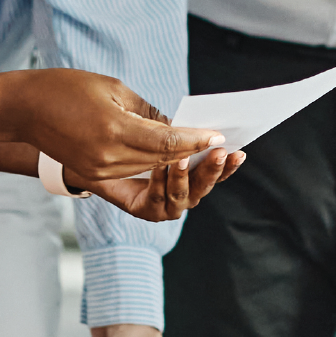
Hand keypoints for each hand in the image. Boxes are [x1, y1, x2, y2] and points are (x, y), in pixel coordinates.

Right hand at [17, 71, 230, 195]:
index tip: (218, 136)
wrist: (22, 107)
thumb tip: (175, 128)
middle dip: (193, 153)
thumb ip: (147, 112)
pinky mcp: (92, 176)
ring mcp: (98, 171)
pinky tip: (171, 156)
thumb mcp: (112, 88)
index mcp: (112, 131)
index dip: (196, 140)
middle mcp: (106, 158)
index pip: (167, 143)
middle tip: (219, 144)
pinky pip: (132, 172)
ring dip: (176, 161)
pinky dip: (153, 164)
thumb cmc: (66, 87)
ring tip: (201, 151)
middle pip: (163, 161)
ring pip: (150, 170)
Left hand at [82, 143, 245, 221]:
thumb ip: (179, 132)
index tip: (239, 151)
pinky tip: (158, 167)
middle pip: (205, 185)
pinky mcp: (146, 210)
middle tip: (218, 152)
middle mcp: (184, 192)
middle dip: (213, 170)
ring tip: (182, 159)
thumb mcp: (159, 129)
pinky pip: (157, 199)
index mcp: (193, 173)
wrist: (95, 153)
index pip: (218, 171)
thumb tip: (201, 126)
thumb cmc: (131, 137)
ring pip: (184, 196)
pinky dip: (159, 184)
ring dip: (184, 178)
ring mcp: (166, 204)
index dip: (229, 165)